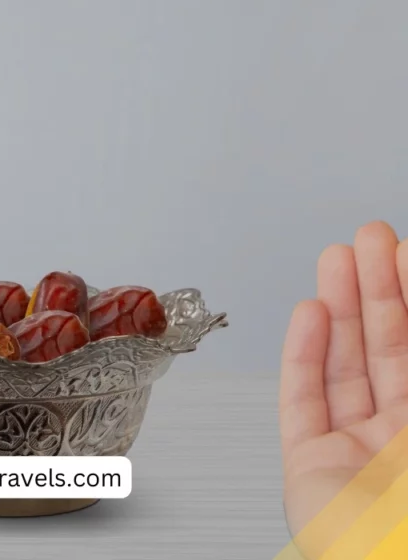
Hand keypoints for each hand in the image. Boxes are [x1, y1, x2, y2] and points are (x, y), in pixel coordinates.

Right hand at [280, 221, 407, 557]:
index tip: (406, 251)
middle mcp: (404, 439)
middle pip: (391, 349)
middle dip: (379, 288)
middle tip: (369, 238)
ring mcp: (359, 451)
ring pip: (347, 365)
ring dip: (341, 307)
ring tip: (337, 259)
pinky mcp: (311, 463)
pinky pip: (304, 398)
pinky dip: (303, 352)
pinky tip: (311, 313)